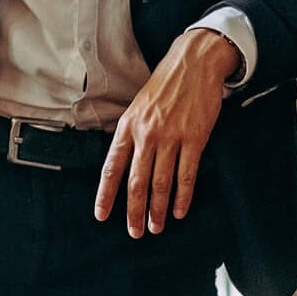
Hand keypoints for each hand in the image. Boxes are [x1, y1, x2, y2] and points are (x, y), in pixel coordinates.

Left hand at [95, 29, 240, 237]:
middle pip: (136, 182)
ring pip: (161, 183)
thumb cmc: (164, 86)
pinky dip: (183, 196)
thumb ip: (130, 135)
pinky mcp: (195, 138)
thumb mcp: (137, 107)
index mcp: (127, 127)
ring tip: (156, 227)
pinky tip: (179, 211)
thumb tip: (122, 164)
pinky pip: (187, 174)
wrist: (193, 63)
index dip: (105, 195)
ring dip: (157, 209)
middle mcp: (146, 134)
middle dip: (134, 211)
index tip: (101, 215)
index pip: (112, 168)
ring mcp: (171, 137)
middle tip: (135, 232)